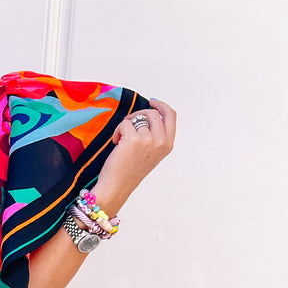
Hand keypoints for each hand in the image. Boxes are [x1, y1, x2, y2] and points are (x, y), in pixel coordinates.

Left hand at [93, 98, 176, 214]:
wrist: (117, 186)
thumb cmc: (129, 172)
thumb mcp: (150, 153)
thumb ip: (155, 136)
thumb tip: (148, 114)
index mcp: (168, 144)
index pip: (171, 116)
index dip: (161, 106)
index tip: (152, 101)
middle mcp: (161, 141)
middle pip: (153, 113)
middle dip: (138, 114)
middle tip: (128, 124)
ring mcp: (148, 140)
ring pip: (137, 118)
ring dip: (126, 125)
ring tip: (121, 140)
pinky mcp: (134, 139)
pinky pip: (125, 123)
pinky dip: (118, 131)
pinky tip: (116, 143)